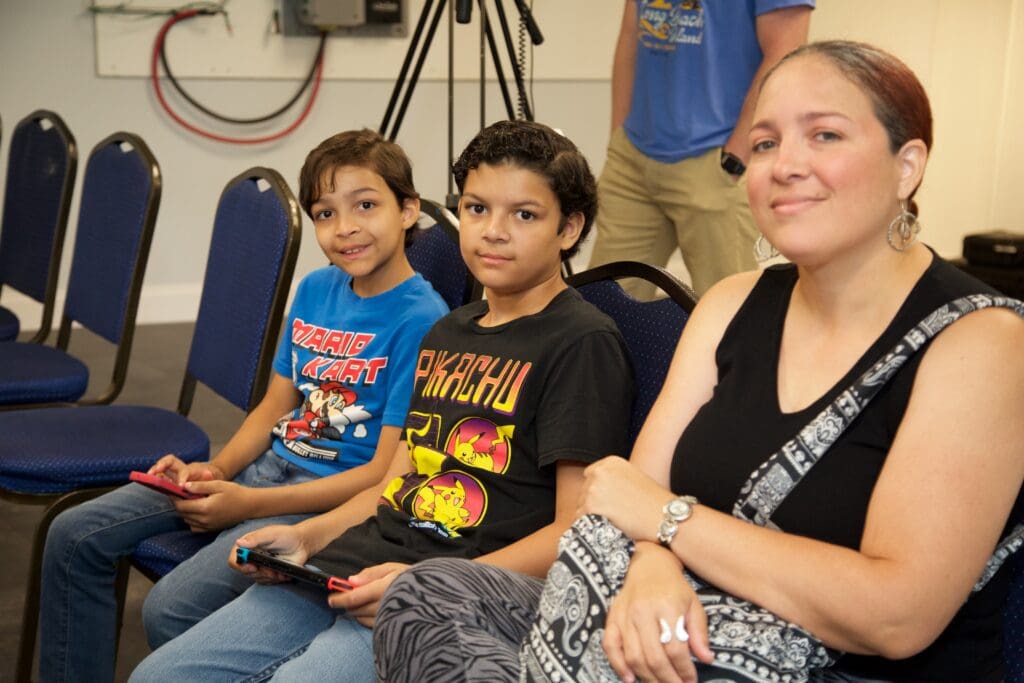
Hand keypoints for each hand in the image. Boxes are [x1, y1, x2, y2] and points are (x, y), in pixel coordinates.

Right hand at [148, 454, 224, 485]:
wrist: (212, 476)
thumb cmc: (211, 479)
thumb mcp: (213, 479)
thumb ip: (209, 478)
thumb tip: (208, 474)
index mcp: (192, 470)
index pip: (184, 471)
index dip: (181, 478)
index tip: (180, 486)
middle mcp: (180, 469)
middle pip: (170, 461)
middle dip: (161, 465)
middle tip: (154, 472)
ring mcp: (173, 473)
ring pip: (161, 468)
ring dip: (153, 471)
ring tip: (146, 477)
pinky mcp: (169, 480)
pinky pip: (159, 477)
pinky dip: (152, 478)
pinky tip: (145, 482)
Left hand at [173, 480, 254, 531]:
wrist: (250, 506)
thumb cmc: (235, 493)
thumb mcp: (218, 485)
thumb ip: (200, 486)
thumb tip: (183, 486)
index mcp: (205, 507)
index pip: (181, 505)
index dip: (174, 498)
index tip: (173, 490)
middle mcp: (204, 520)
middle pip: (182, 513)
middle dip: (179, 503)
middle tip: (181, 494)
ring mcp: (207, 526)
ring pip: (187, 520)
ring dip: (185, 511)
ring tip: (190, 501)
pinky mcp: (211, 530)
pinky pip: (194, 527)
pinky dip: (191, 520)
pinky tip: (197, 511)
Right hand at [230, 523, 309, 583]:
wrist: (302, 544)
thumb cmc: (287, 535)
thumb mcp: (271, 534)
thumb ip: (256, 538)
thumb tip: (239, 542)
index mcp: (248, 546)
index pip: (234, 560)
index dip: (240, 566)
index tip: (252, 567)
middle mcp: (252, 557)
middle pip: (245, 572)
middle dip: (259, 573)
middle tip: (271, 570)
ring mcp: (260, 566)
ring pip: (257, 578)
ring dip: (269, 577)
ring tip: (279, 570)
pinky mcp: (269, 574)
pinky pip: (267, 582)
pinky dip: (275, 579)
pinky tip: (283, 573)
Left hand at [328, 562, 408, 627]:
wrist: (436, 594)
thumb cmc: (413, 577)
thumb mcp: (393, 567)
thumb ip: (371, 573)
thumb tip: (351, 580)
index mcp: (383, 588)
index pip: (354, 597)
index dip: (339, 599)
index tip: (330, 599)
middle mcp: (384, 605)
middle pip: (356, 609)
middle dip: (347, 604)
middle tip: (342, 599)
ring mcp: (388, 618)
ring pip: (362, 618)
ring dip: (356, 612)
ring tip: (356, 605)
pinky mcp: (392, 627)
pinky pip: (372, 625)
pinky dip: (365, 619)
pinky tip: (368, 612)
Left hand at [578, 456, 672, 542]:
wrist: (666, 516)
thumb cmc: (654, 502)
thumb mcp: (634, 478)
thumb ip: (613, 479)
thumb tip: (593, 490)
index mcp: (610, 462)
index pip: (591, 476)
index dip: (599, 492)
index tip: (609, 502)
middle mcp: (600, 472)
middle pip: (584, 491)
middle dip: (594, 504)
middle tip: (614, 516)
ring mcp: (593, 488)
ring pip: (581, 506)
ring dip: (592, 516)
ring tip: (614, 522)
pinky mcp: (591, 507)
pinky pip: (581, 520)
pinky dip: (591, 527)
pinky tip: (608, 529)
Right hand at [604, 543, 712, 682]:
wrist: (649, 564)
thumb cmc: (674, 587)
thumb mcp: (693, 604)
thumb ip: (699, 632)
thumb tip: (706, 659)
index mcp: (666, 607)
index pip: (675, 648)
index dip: (685, 670)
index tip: (691, 680)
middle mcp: (643, 612)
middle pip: (653, 657)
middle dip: (667, 679)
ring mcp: (625, 616)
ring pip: (633, 656)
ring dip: (648, 677)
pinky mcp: (612, 618)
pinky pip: (610, 646)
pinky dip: (618, 665)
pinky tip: (630, 678)